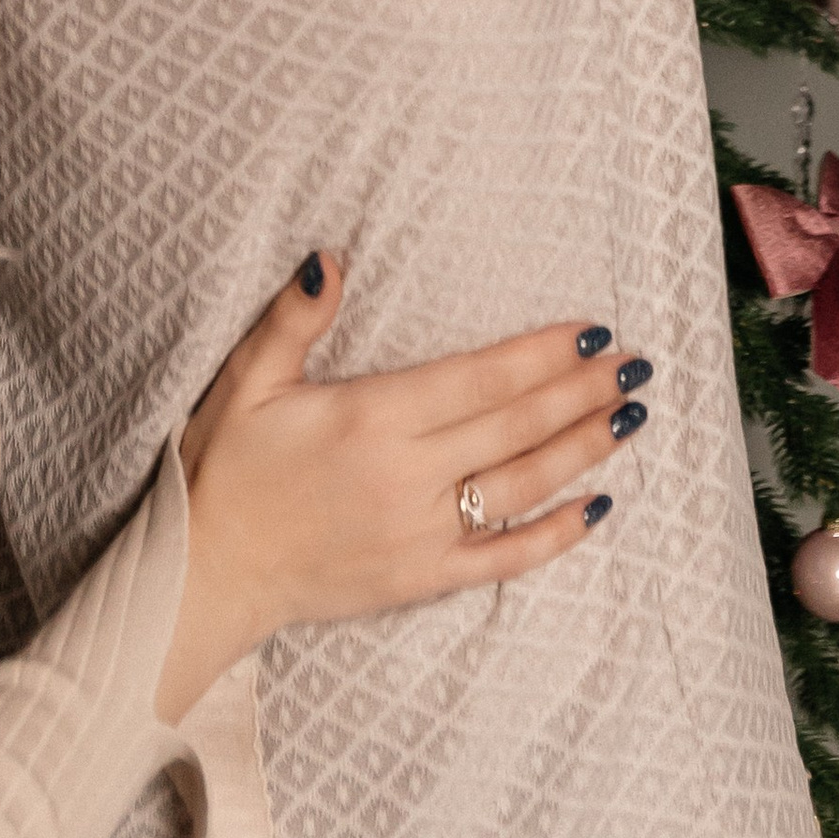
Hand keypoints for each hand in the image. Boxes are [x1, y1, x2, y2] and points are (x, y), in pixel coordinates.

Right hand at [158, 251, 642, 718]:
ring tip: (630, 418)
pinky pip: (500, 560)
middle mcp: (407, 476)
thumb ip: (296, 318)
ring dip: (581, 450)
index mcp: (372, 418)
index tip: (591, 332)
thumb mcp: (248, 380)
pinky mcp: (418, 579)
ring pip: (519, 486)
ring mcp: (418, 533)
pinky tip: (595, 509)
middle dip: (580, 393)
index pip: (479, 379)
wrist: (202, 574)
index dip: (541, 354)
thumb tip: (333, 257)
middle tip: (636, 366)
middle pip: (513, 426)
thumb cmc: (224, 470)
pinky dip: (551, 536)